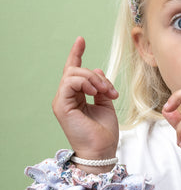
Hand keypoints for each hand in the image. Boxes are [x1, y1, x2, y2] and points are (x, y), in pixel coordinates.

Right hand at [52, 37, 118, 159]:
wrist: (102, 150)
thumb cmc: (104, 131)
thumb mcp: (106, 104)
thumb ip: (101, 87)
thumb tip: (97, 70)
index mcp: (76, 97)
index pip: (74, 71)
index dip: (77, 54)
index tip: (81, 39)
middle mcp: (67, 97)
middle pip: (76, 70)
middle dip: (96, 75)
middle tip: (110, 90)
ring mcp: (62, 101)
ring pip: (73, 74)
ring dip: (93, 79)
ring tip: (105, 92)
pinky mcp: (61, 105)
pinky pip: (70, 82)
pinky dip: (85, 82)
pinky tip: (95, 92)